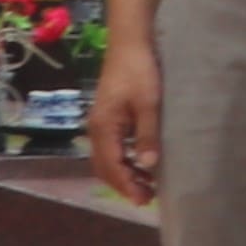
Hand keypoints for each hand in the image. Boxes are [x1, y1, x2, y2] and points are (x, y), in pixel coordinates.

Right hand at [84, 39, 159, 206]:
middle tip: (148, 198)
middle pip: (105, 166)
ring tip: (147, 185)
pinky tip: (141, 163)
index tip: (143, 200)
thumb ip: (147, 135)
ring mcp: (101, 124)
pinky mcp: (108, 118)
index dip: (127, 185)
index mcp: (104, 128)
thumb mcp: (149, 104)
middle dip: (123, 184)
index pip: (112, 166)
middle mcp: (97, 129)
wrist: (129, 45)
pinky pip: (111, 148)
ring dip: (123, 173)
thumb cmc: (140, 72)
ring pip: (106, 158)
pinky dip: (123, 161)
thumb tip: (148, 166)